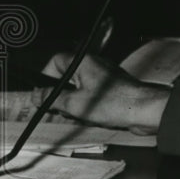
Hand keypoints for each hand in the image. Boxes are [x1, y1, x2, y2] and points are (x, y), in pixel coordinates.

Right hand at [32, 52, 167, 132]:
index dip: (47, 76)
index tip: (44, 93)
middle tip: (60, 109)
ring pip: (79, 88)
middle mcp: (94, 65)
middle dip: (61, 94)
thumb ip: (52, 98)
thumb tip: (35, 95)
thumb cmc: (111, 103)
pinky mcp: (113, 89)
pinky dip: (88, 106)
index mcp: (84, 62)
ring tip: (78, 115)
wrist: (144, 110)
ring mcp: (104, 77)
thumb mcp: (75, 104)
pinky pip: (92, 95)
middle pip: (68, 76)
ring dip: (74, 103)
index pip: (57, 61)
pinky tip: (91, 117)